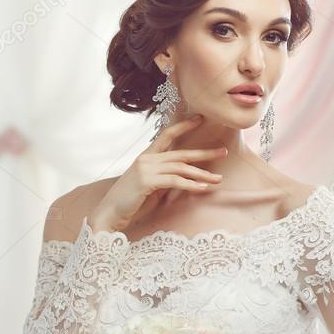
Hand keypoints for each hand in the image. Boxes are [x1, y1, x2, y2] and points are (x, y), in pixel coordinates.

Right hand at [91, 114, 228, 232]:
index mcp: (146, 157)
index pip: (166, 135)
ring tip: (218, 179)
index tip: (200, 119)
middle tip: (224, 152)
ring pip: (181, 168)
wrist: (109, 213)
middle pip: (181, 153)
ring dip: (202, 174)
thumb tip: (183, 178)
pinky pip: (174, 181)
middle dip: (204, 153)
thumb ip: (164, 178)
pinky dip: (190, 185)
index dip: (184, 126)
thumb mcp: (150, 186)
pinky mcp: (146, 181)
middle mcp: (146, 159)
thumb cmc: (130, 202)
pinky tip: (203, 188)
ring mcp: (145, 169)